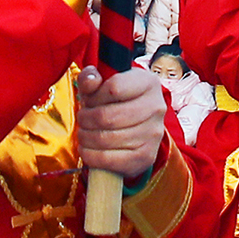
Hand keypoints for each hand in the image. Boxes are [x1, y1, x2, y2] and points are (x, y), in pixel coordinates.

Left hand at [74, 65, 169, 181]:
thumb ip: (91, 77)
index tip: (90, 100)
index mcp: (148, 83)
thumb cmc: (117, 99)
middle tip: (82, 119)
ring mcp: (153, 134)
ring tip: (84, 132)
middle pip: (107, 116)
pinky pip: (109, 159)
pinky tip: (87, 149)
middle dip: (86, 119)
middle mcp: (156, 107)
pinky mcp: (146, 157)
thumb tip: (91, 81)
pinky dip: (91, 155)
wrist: (138, 124)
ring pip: (106, 139)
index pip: (114, 88)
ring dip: (86, 137)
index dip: (94, 96)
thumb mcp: (103, 83)